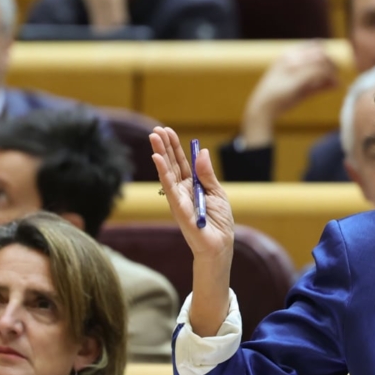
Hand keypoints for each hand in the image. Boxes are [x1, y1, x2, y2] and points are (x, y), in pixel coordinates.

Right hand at [151, 126, 234, 261]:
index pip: (180, 162)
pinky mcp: (178, 208)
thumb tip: (202, 153)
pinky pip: (169, 188)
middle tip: (156, 130)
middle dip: (164, 146)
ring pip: (167, 172)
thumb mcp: (217, 192)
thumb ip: (207, 174)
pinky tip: (156, 159)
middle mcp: (181, 190)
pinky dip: (163, 173)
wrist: (220, 245)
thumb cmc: (219, 221)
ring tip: (154, 138)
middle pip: (171, 164)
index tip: (167, 131)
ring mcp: (177, 198)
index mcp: (191, 185)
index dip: (174, 147)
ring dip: (160, 154)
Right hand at [239, 43, 338, 146]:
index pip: (314, 45)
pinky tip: (336, 86)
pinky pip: (320, 72)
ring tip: (337, 83)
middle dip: (332, 63)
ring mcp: (293, 65)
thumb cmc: (279, 99)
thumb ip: (315, 84)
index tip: (333, 67)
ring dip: (333, 71)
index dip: (327, 55)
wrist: (261, 109)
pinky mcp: (298, 76)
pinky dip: (331, 79)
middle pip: (320, 52)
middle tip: (337, 75)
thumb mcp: (298, 88)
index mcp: (287, 55)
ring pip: (322, 61)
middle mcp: (290, 57)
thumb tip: (336, 83)